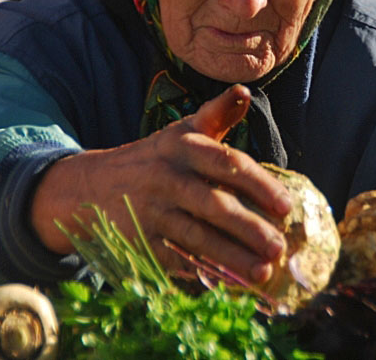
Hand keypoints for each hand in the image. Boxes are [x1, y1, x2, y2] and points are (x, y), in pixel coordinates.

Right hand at [29, 84, 291, 282]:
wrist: (88, 188)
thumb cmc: (152, 158)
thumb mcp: (179, 132)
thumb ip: (215, 115)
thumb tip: (243, 92)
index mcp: (182, 146)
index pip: (227, 164)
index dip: (259, 186)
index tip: (286, 207)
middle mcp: (167, 177)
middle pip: (214, 205)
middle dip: (249, 228)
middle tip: (280, 247)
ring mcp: (151, 212)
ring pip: (197, 237)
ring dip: (232, 257)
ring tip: (263, 272)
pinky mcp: (140, 241)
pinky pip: (176, 259)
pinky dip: (203, 272)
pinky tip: (230, 283)